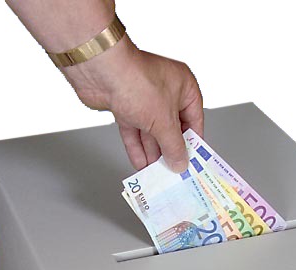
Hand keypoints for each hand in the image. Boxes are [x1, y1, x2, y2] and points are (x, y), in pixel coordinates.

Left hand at [62, 38, 202, 171]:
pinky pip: (134, 130)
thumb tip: (180, 162)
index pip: (194, 119)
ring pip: (152, 131)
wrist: (100, 71)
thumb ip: (174, 145)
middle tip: (173, 170)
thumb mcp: (164, 121)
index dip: (193, 141)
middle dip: (170, 149)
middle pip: (172, 127)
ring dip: (153, 152)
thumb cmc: (137, 82)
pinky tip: (140, 164)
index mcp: (184, 86)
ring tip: (157, 172)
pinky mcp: (125, 105)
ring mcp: (144, 98)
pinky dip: (137, 147)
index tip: (192, 160)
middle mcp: (166, 91)